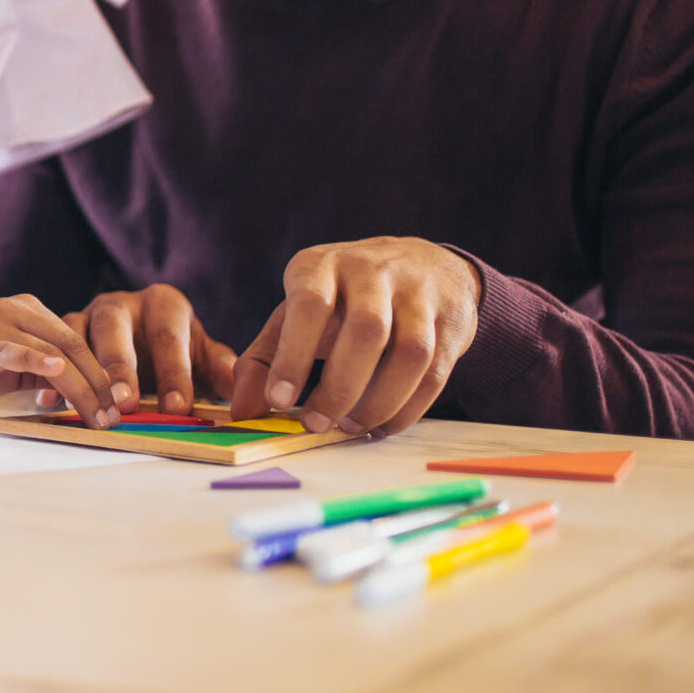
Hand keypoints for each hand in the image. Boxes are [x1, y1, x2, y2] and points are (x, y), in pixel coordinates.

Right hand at [0, 295, 117, 420]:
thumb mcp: (9, 363)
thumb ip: (42, 371)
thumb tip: (85, 399)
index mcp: (28, 311)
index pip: (77, 342)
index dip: (103, 375)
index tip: (118, 409)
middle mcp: (15, 310)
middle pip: (71, 346)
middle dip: (98, 385)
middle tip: (114, 418)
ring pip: (49, 352)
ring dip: (78, 386)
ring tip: (96, 413)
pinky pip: (7, 349)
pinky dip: (32, 359)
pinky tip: (54, 371)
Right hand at [62, 284, 238, 415]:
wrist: (141, 339)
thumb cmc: (175, 351)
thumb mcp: (202, 356)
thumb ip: (221, 369)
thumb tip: (242, 387)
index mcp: (163, 304)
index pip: (169, 337)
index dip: (174, 373)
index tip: (178, 407)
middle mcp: (122, 303)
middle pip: (116, 330)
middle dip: (120, 368)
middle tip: (127, 402)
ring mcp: (89, 314)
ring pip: (78, 336)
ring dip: (83, 373)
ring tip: (89, 405)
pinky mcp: (64, 329)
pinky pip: (53, 348)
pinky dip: (49, 374)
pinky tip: (48, 398)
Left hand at [231, 238, 482, 437]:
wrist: (423, 267)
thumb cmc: (342, 299)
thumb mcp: (295, 314)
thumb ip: (264, 359)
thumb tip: (243, 412)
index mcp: (321, 266)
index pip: (309, 305)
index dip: (293, 357)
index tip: (279, 402)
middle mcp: (372, 271)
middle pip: (366, 331)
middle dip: (340, 388)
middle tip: (318, 424)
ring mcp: (417, 293)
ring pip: (409, 353)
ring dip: (379, 401)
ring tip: (352, 426)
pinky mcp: (451, 320)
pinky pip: (434, 372)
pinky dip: (409, 408)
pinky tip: (383, 424)